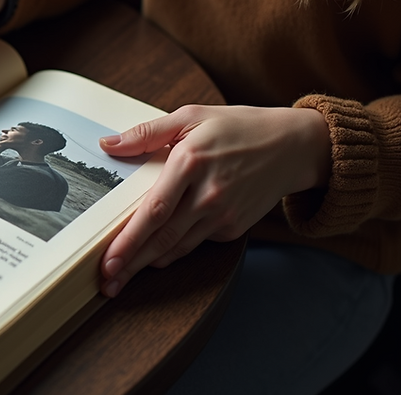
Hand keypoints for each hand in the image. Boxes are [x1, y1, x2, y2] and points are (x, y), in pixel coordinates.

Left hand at [97, 104, 331, 296]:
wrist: (293, 146)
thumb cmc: (238, 127)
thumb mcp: (191, 117)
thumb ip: (147, 133)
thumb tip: (108, 145)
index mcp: (190, 162)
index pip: (153, 210)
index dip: (128, 240)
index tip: (107, 260)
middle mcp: (208, 195)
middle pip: (161, 238)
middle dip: (130, 263)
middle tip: (107, 283)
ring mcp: (223, 215)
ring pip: (177, 247)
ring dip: (147, 264)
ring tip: (121, 278)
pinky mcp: (234, 228)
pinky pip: (195, 243)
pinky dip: (173, 251)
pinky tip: (153, 256)